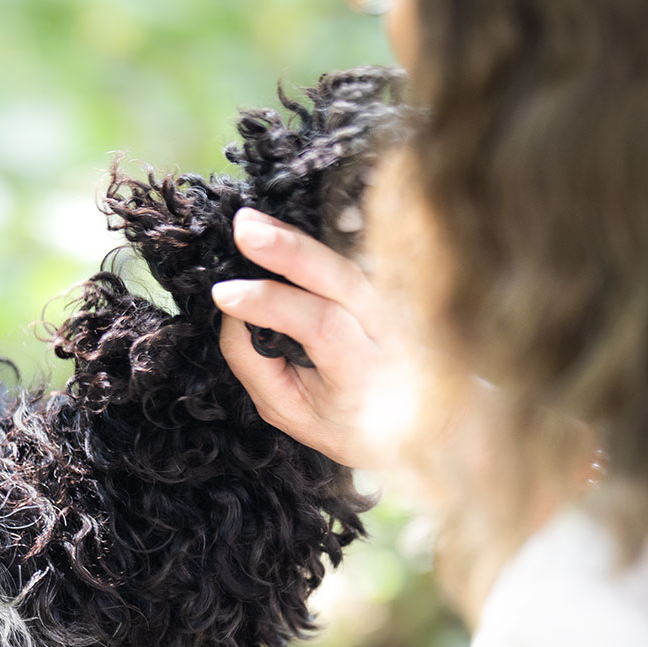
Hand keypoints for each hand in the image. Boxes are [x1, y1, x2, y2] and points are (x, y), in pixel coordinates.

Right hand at [211, 207, 401, 467]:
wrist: (423, 423)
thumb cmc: (349, 423)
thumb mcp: (292, 413)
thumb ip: (257, 366)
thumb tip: (232, 313)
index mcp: (366, 374)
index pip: (322, 326)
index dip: (271, 304)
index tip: (224, 295)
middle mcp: (389, 333)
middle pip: (342, 280)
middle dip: (290, 252)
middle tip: (244, 231)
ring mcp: (393, 307)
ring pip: (344, 263)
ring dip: (293, 239)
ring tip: (248, 223)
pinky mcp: (387, 291)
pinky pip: (344, 260)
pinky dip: (306, 244)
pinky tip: (274, 231)